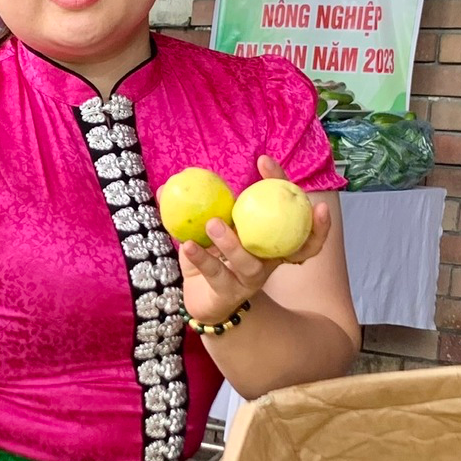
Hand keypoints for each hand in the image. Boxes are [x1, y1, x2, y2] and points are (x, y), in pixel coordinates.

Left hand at [177, 156, 333, 326]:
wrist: (203, 300)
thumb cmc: (211, 258)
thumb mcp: (206, 229)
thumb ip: (194, 209)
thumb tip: (168, 185)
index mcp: (269, 236)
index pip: (286, 206)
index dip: (282, 184)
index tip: (264, 161)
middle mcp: (269, 258)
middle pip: (292, 240)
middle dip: (288, 215)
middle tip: (262, 189)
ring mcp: (252, 278)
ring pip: (249, 262)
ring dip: (232, 243)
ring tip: (213, 223)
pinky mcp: (231, 293)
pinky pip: (217, 274)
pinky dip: (202, 258)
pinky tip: (187, 245)